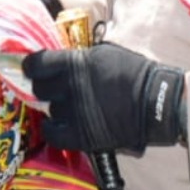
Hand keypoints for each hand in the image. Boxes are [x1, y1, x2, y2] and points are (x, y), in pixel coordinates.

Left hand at [22, 43, 186, 152]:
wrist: (156, 102)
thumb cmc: (134, 73)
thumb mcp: (104, 53)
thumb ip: (78, 58)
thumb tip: (59, 61)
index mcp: (75, 64)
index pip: (37, 64)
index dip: (33, 67)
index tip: (34, 68)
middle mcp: (70, 88)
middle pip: (40, 88)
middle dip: (45, 87)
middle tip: (54, 88)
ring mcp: (75, 113)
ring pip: (49, 110)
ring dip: (55, 107)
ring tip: (66, 106)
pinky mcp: (83, 135)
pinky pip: (54, 135)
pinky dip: (53, 130)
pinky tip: (57, 126)